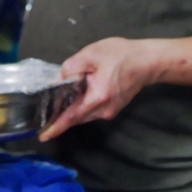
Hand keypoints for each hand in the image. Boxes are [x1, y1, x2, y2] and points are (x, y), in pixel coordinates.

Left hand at [39, 38, 161, 141]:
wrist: (148, 61)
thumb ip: (72, 67)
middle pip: (76, 118)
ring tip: (60, 104)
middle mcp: (103, 110)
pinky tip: (79, 96)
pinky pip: (91, 112)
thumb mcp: (92, 54)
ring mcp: (109, 112)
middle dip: (61, 117)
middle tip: (45, 116)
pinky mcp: (112, 110)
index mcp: (97, 97)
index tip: (43, 136)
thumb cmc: (122, 55)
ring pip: (83, 115)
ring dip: (72, 111)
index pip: (72, 116)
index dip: (56, 127)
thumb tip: (59, 80)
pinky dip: (82, 107)